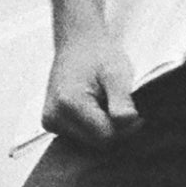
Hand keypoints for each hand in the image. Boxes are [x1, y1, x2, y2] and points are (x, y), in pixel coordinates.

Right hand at [42, 25, 143, 148]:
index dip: (125, 126)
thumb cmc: (99, 56)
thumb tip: (128, 121)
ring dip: (104, 127)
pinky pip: (81, 137)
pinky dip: (93, 126)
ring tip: (105, 101)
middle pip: (97, 142)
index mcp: (68, 104)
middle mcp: (54, 117)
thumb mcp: (116, 72)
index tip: (135, 110)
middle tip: (121, 103)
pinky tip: (95, 107)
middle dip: (114, 127)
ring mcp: (50, 122)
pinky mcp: (51, 124)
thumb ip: (121, 99)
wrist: (78, 44)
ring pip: (90, 142)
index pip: (106, 135)